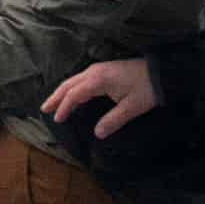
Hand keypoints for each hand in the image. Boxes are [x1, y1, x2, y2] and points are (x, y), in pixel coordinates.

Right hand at [39, 58, 157, 137]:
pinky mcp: (103, 70)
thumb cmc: (146, 89)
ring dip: (62, 91)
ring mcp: (98, 69)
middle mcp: (94, 72)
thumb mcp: (131, 107)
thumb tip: (97, 134)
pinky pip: (80, 79)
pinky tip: (71, 95)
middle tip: (43, 109)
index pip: (74, 94)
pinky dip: (71, 88)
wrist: (161, 72)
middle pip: (69, 84)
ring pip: (73, 80)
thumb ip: (113, 120)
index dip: (64, 107)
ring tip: (52, 103)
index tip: (57, 119)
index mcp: (99, 80)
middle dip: (55, 97)